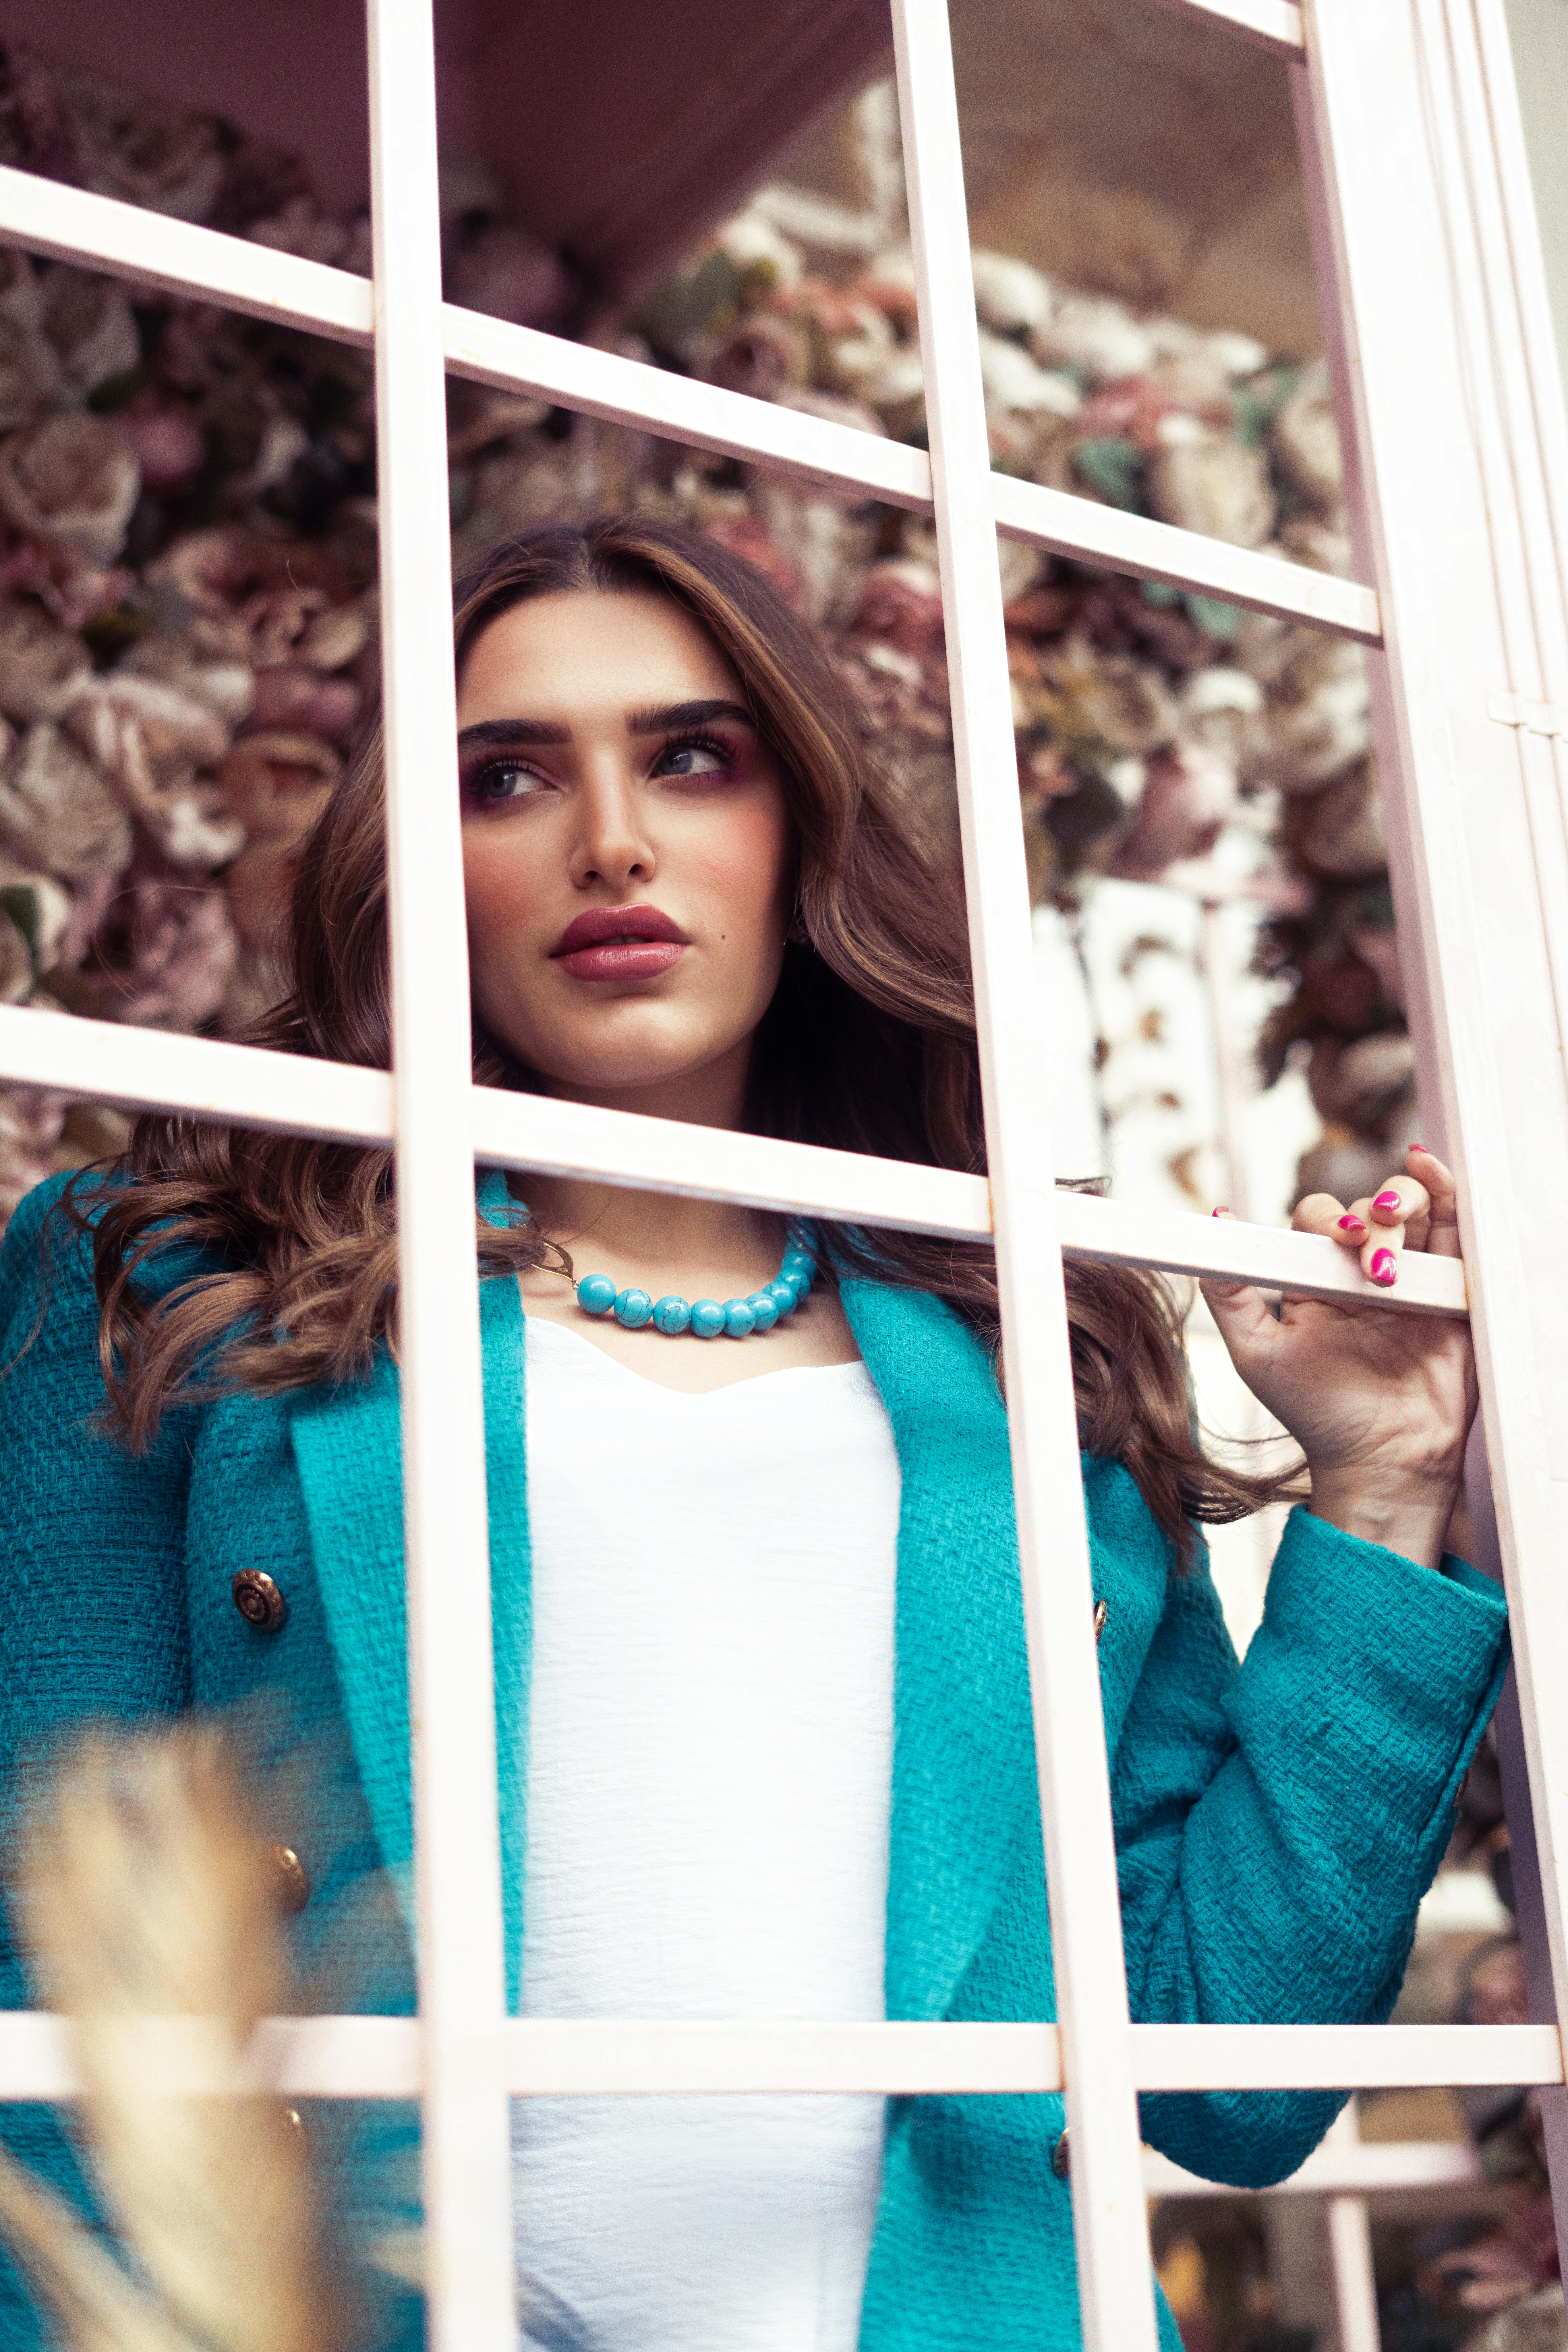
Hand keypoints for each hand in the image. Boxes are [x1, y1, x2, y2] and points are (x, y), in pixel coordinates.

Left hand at [1200, 1145, 1476, 1570]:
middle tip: (1372, 1256)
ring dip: (1407, 1201)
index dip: (1328, 1218)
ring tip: (1398, 1222)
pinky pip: (1455, 1232)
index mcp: (1317, 1281)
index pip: (1320, 1221)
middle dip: (1372, 1220)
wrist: (1383, 1460)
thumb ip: (1230, 1291)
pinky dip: (1447, 1194)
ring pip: (1413, 1211)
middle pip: (1370, 1211)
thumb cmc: (1318, 1415)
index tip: (1339, 1237)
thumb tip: (1214, 1220)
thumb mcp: (1257, 1352)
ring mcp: (1412, 1280)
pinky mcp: (1453, 1293)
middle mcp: (1363, 1274)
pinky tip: (1431, 1168)